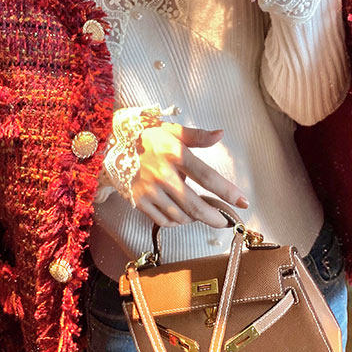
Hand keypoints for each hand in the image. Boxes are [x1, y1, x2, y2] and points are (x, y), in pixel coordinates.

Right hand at [131, 123, 248, 228]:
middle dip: (214, 217)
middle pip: (195, 205)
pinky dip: (177, 222)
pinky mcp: (139, 201)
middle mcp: (162, 174)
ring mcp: (149, 190)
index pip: (207, 177)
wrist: (108, 145)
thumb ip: (197, 135)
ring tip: (202, 214)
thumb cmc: (144, 136)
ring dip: (195, 218)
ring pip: (180, 216)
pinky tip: (182, 215)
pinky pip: (163, 220)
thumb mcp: (171, 130)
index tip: (243, 201)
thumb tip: (220, 134)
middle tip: (224, 221)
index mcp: (174, 153)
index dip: (227, 191)